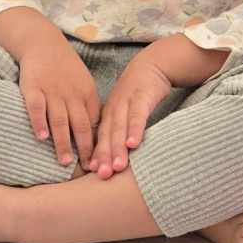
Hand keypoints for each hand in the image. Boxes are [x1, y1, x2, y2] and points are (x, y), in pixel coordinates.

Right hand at [17, 39, 100, 168]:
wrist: (44, 44)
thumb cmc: (66, 70)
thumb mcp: (84, 85)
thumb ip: (90, 108)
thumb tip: (97, 136)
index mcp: (86, 95)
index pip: (95, 124)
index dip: (98, 144)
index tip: (100, 162)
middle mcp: (71, 95)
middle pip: (80, 124)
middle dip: (85, 148)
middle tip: (86, 168)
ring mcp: (52, 91)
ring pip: (60, 120)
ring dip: (63, 142)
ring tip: (65, 161)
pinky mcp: (33, 88)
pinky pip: (37, 107)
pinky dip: (39, 122)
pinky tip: (41, 137)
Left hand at [89, 53, 173, 177]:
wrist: (149, 67)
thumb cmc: (135, 96)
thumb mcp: (123, 113)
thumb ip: (118, 133)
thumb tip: (112, 160)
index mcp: (107, 116)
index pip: (100, 138)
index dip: (96, 155)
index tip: (92, 173)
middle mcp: (113, 110)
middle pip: (107, 135)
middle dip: (104, 156)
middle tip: (103, 175)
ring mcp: (126, 103)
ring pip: (119, 127)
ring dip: (117, 147)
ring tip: (118, 166)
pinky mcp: (141, 97)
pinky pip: (137, 115)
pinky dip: (134, 129)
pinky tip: (133, 143)